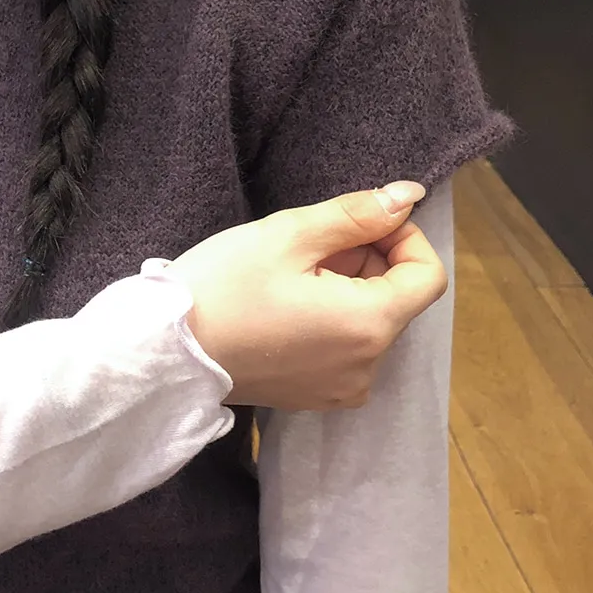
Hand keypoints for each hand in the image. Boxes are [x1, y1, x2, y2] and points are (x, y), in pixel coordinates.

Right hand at [189, 189, 446, 414]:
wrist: (164, 352)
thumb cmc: (223, 286)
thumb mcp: (290, 235)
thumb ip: (358, 214)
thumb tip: (410, 194)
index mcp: (370, 326)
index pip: (428, 275)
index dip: (403, 238)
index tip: (357, 223)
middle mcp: (368, 367)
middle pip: (398, 298)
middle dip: (367, 261)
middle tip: (310, 247)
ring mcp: (342, 388)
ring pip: (371, 322)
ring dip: (347, 289)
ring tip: (291, 277)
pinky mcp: (317, 397)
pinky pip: (347, 349)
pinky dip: (331, 321)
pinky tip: (286, 308)